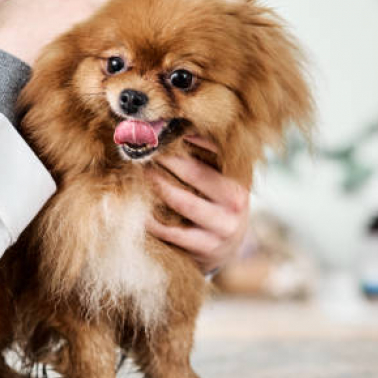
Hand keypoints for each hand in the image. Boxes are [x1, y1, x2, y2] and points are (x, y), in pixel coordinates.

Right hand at [0, 0, 119, 64]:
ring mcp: (81, 6)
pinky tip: (118, 35)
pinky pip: (117, 12)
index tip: (82, 11)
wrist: (1, 64)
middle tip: (99, 22)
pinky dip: (119, 20)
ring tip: (112, 28)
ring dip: (113, 7)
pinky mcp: (89, 27)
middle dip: (101, 0)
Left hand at [146, 136, 249, 273]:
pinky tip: (137, 207)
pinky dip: (151, 218)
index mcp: (240, 179)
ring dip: (155, 184)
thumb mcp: (221, 183)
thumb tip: (172, 127)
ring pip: (181, 200)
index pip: (215, 150)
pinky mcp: (207, 247)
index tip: (164, 127)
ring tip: (139, 172)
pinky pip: (171, 230)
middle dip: (165, 159)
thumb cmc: (215, 206)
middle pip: (194, 172)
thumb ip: (206, 160)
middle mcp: (237, 201)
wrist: (225, 249)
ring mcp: (223, 226)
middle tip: (143, 148)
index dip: (188, 136)